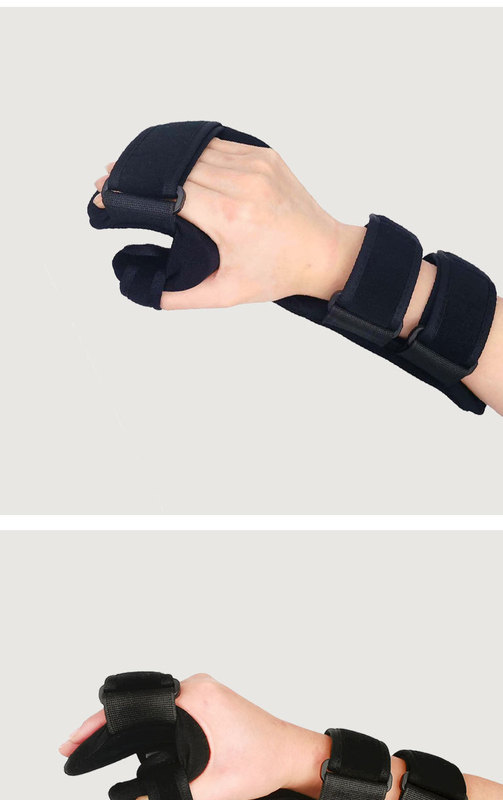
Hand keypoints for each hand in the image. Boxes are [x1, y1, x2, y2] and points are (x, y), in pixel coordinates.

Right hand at [59, 673, 330, 799]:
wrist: (291, 754)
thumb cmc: (263, 762)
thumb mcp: (212, 787)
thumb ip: (170, 794)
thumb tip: (133, 799)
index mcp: (195, 698)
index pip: (135, 708)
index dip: (98, 725)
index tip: (74, 740)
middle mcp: (196, 686)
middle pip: (138, 704)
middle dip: (106, 724)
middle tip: (78, 745)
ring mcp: (202, 689)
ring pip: (152, 705)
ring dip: (127, 724)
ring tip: (100, 743)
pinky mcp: (206, 698)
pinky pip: (167, 707)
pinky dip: (148, 722)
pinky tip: (133, 737)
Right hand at [93, 140, 364, 308]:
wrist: (323, 252)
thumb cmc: (278, 274)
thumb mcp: (227, 294)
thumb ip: (181, 296)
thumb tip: (144, 292)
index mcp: (231, 217)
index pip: (166, 193)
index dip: (131, 192)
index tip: (105, 194)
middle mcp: (243, 183)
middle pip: (174, 167)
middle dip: (139, 173)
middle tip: (112, 179)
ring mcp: (255, 164)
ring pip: (193, 151)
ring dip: (162, 160)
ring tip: (138, 170)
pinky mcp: (263, 153)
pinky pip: (216, 145)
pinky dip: (192, 153)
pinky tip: (174, 163)